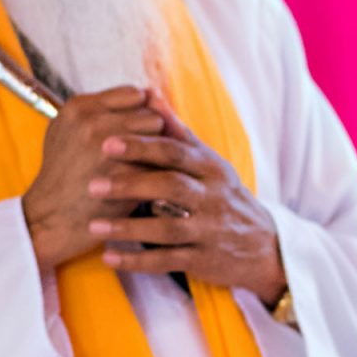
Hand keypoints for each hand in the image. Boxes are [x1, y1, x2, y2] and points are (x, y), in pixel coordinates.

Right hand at [20, 87, 164, 271]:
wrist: (51, 217)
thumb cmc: (63, 173)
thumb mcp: (68, 130)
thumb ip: (103, 109)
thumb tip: (150, 93)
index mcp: (80, 107)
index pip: (135, 95)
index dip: (141, 113)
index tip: (139, 131)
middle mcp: (93, 123)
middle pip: (152, 115)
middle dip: (153, 134)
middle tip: (145, 153)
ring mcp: (109, 149)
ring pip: (161, 139)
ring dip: (159, 154)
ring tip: (146, 167)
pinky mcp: (125, 175)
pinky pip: (161, 166)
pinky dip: (160, 174)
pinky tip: (151, 184)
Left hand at [85, 95, 287, 302]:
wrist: (264, 246)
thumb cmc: (224, 197)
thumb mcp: (209, 163)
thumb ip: (177, 132)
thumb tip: (148, 95)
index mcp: (211, 168)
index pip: (174, 152)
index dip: (140, 146)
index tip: (105, 143)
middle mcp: (212, 197)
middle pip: (171, 186)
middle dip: (130, 184)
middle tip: (92, 185)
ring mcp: (209, 230)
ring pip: (167, 228)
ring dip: (128, 228)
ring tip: (93, 226)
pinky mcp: (204, 260)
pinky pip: (167, 261)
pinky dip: (137, 261)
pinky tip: (108, 257)